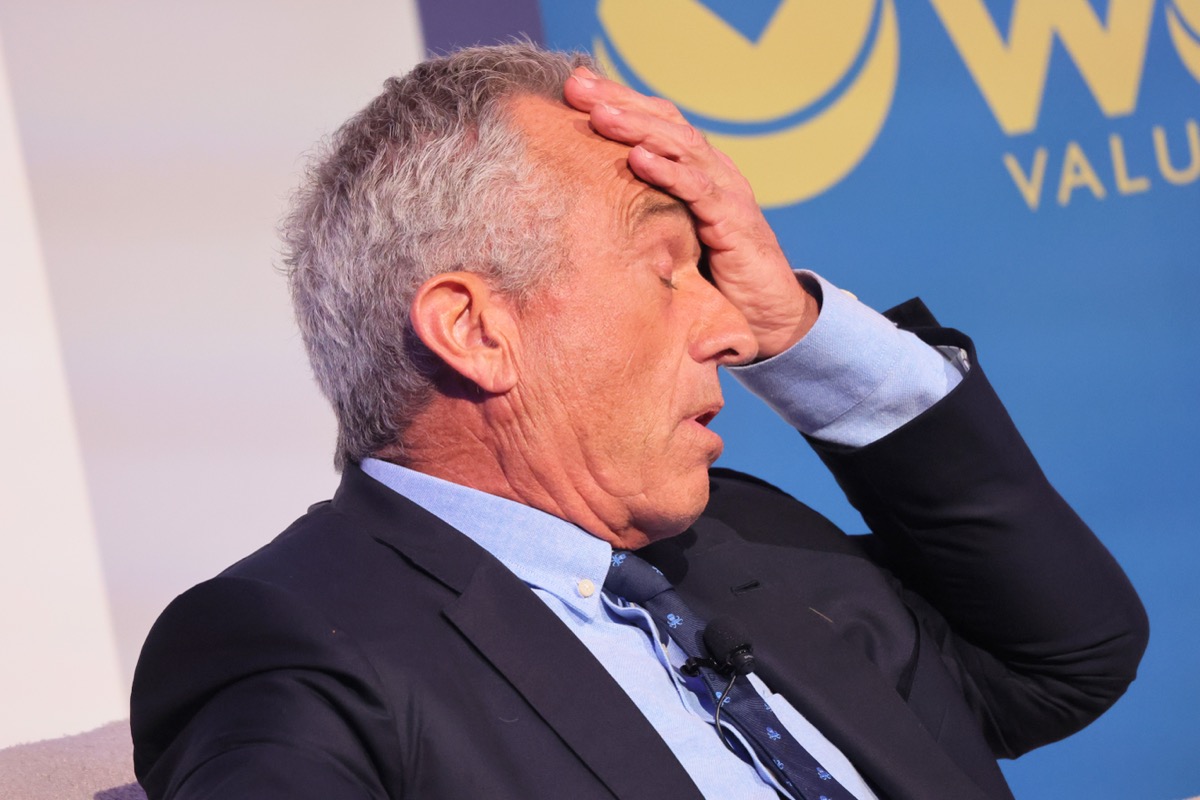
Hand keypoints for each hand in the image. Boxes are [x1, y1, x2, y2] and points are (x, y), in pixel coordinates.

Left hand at [562, 66, 817, 358]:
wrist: (766, 315)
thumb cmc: (712, 277)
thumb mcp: (670, 238)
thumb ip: (641, 216)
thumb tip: (581, 205)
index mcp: (696, 171)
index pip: (656, 121)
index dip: (618, 99)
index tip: (572, 86)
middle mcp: (713, 172)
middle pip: (666, 122)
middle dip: (620, 101)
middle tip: (577, 86)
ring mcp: (727, 193)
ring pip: (682, 146)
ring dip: (639, 127)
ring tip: (601, 114)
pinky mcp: (734, 223)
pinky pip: (699, 190)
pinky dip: (669, 172)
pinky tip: (639, 158)